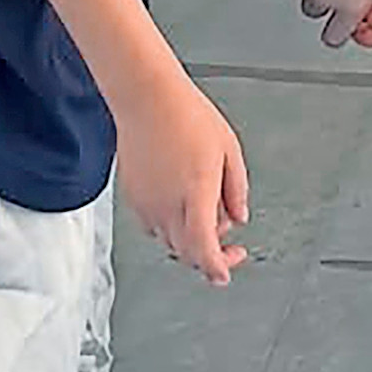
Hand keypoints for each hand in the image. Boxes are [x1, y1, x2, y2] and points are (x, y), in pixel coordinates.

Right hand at [113, 67, 249, 287]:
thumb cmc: (186, 115)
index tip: (226, 273)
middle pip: (187, 253)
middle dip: (210, 255)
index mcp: (196, 194)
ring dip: (190, 240)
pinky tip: (183, 205)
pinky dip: (171, 226)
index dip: (217, 268)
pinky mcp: (132, 196)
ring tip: (207, 213)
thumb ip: (236, 189)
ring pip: (169, 241)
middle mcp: (168, 204)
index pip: (205, 249)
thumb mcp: (229, 150)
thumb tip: (239, 217)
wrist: (146, 97)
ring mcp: (146, 203)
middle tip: (229, 245)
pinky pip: (153, 226)